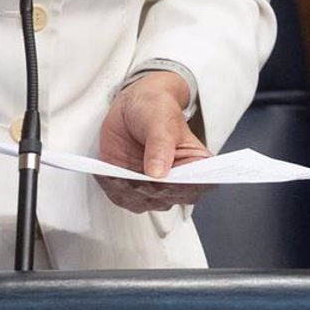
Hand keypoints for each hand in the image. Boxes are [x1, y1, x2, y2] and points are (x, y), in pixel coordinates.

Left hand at [95, 71, 211, 212]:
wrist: (133, 107)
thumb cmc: (156, 109)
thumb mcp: (161, 120)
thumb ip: (160, 145)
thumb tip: (157, 173)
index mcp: (197, 163)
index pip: (196, 185)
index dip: (180, 186)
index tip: (163, 177)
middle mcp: (178, 180)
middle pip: (167, 198)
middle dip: (148, 187)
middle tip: (137, 168)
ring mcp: (154, 187)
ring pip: (142, 202)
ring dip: (127, 189)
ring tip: (121, 169)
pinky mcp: (132, 188)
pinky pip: (121, 198)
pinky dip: (113, 187)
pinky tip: (112, 172)